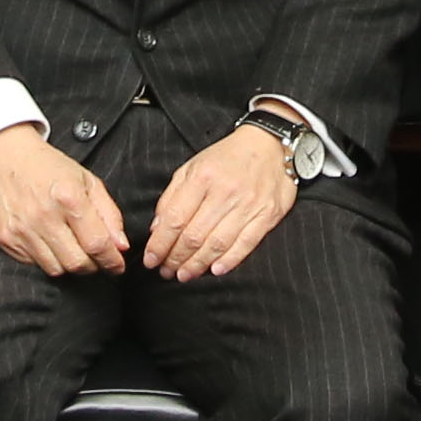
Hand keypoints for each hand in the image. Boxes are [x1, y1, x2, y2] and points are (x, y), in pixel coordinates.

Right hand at [0, 123, 128, 277]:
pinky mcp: (5, 238)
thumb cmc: (47, 166)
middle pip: (77, 263)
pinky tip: (47, 241)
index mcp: (69, 197)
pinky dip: (46, 258)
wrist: (2, 154)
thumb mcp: (86, 180)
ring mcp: (22, 229)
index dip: (112, 261)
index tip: (117, 265)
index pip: (97, 244)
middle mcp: (44, 215)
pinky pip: (33, 263)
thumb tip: (121, 247)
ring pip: (56, 269)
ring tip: (70, 247)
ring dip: (68, 264)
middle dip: (92, 266)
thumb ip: (109, 214)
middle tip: (95, 257)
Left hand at [145, 119, 296, 280]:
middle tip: (166, 272)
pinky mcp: (267, 214)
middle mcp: (224, 192)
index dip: (160, 243)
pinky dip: (229, 260)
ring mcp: (248, 204)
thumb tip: (157, 228)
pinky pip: (246, 243)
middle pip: (194, 235)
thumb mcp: (192, 166)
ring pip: (218, 243)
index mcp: (201, 177)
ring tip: (185, 275)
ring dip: (198, 264)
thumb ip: (172, 196)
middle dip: (176, 258)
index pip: (175, 218)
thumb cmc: (227, 158)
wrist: (270, 145)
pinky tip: (215, 271)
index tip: (150, 259)